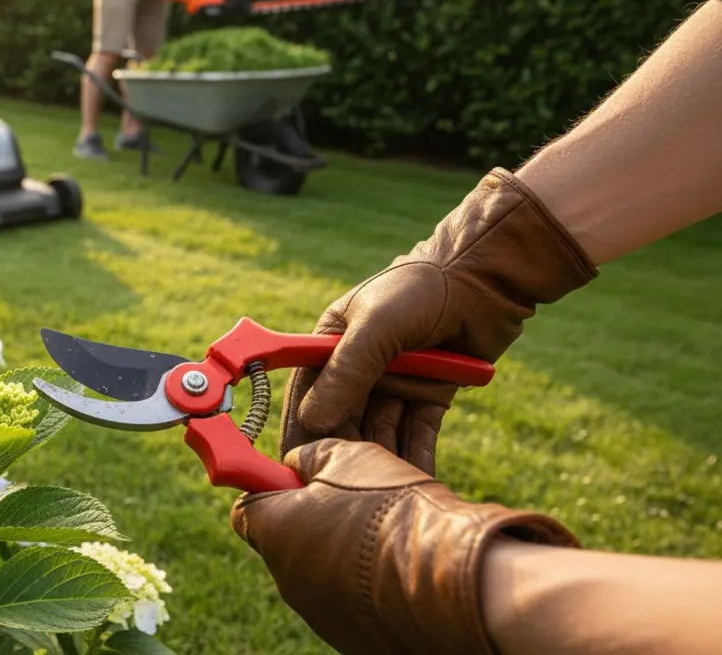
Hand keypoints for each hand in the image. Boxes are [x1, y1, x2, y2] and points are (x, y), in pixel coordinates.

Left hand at [231, 439, 578, 654]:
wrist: (455, 581)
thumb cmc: (395, 511)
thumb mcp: (349, 456)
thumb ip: (311, 455)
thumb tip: (298, 462)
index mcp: (274, 531)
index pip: (246, 506)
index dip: (267, 486)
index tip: (297, 477)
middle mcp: (286, 578)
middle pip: (285, 538)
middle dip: (310, 516)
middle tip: (352, 497)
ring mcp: (318, 611)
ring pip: (318, 569)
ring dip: (339, 547)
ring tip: (385, 530)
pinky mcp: (350, 634)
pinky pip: (348, 596)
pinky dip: (365, 578)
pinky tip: (400, 562)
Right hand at [280, 168, 596, 474]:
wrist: (484, 280)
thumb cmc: (419, 288)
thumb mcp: (376, 326)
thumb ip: (347, 372)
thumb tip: (314, 422)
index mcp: (329, 347)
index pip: (307, 397)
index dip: (301, 433)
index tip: (295, 471)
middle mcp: (357, 371)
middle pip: (343, 423)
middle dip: (344, 458)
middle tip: (345, 498)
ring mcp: (394, 386)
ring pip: (381, 435)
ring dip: (381, 465)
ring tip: (382, 500)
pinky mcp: (429, 398)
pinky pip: (417, 436)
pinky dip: (416, 459)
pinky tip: (417, 489)